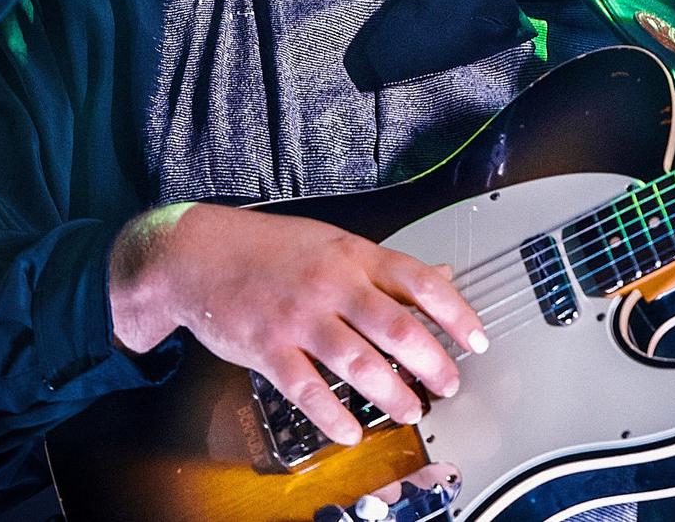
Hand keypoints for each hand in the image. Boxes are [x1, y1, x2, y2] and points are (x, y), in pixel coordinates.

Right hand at [107, 202, 487, 445]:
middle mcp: (333, 285)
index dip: (457, 313)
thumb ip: (385, 266)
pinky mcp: (268, 348)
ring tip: (411, 411)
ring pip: (359, 362)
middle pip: (398, 327)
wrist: (196, 254)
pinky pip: (307, 389)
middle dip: (432, 362)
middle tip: (449, 385)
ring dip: (391, 394)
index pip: (421, 282)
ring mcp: (300, 317)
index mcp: (355, 255)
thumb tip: (441, 277)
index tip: (478, 340)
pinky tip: (350, 432)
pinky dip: (332, 416)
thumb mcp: (336, 243)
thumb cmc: (270, 248)